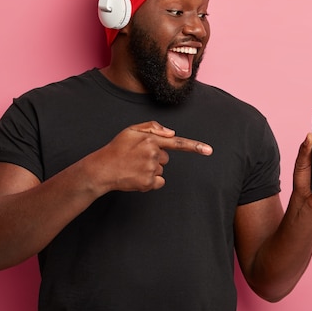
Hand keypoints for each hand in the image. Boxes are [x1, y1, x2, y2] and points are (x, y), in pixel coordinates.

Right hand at [93, 121, 212, 192]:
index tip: (209, 150)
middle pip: (165, 158)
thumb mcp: (130, 131)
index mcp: (150, 139)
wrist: (102, 169)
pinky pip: (159, 182)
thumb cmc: (116, 149)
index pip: (177, 143)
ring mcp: (151, 169)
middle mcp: (153, 153)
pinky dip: (151, 181)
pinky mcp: (149, 182)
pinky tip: (137, 177)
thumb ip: (152, 127)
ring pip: (161, 169)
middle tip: (137, 158)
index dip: (195, 146)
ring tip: (134, 167)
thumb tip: (171, 133)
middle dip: (155, 158)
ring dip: (151, 169)